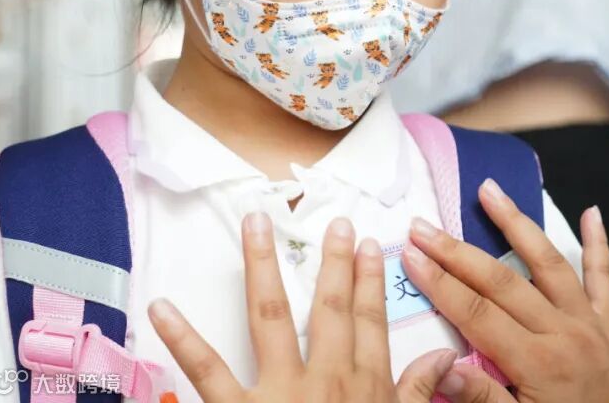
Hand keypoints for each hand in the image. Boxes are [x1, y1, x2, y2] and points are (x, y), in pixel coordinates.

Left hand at [148, 213, 456, 401]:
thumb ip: (416, 392)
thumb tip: (446, 356)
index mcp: (365, 386)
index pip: (371, 323)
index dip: (371, 282)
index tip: (368, 245)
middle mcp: (326, 379)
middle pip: (331, 310)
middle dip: (333, 264)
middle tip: (334, 222)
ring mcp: (280, 391)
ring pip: (271, 317)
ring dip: (262, 266)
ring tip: (255, 224)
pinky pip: (208, 371)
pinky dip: (182, 339)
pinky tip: (162, 307)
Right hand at [401, 180, 608, 402]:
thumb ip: (482, 400)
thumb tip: (441, 368)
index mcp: (536, 362)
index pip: (475, 312)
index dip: (439, 281)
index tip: (410, 253)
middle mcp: (563, 331)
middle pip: (502, 280)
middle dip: (458, 251)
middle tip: (422, 225)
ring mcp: (591, 322)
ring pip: (549, 262)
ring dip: (517, 223)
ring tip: (490, 190)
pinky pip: (605, 275)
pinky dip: (599, 243)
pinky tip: (594, 213)